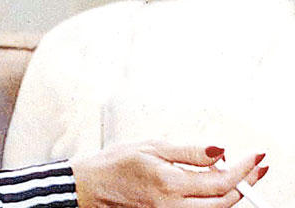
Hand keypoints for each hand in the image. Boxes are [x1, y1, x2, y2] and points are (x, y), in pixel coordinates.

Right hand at [70, 141, 267, 207]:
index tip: (255, 156)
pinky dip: (215, 200)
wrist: (91, 186)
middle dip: (247, 182)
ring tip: (241, 174)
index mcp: (170, 184)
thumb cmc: (114, 164)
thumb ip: (189, 151)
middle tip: (257, 166)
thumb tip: (220, 150)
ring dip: (233, 193)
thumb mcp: (151, 147)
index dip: (244, 168)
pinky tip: (216, 187)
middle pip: (226, 201)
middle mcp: (174, 206)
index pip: (222, 180)